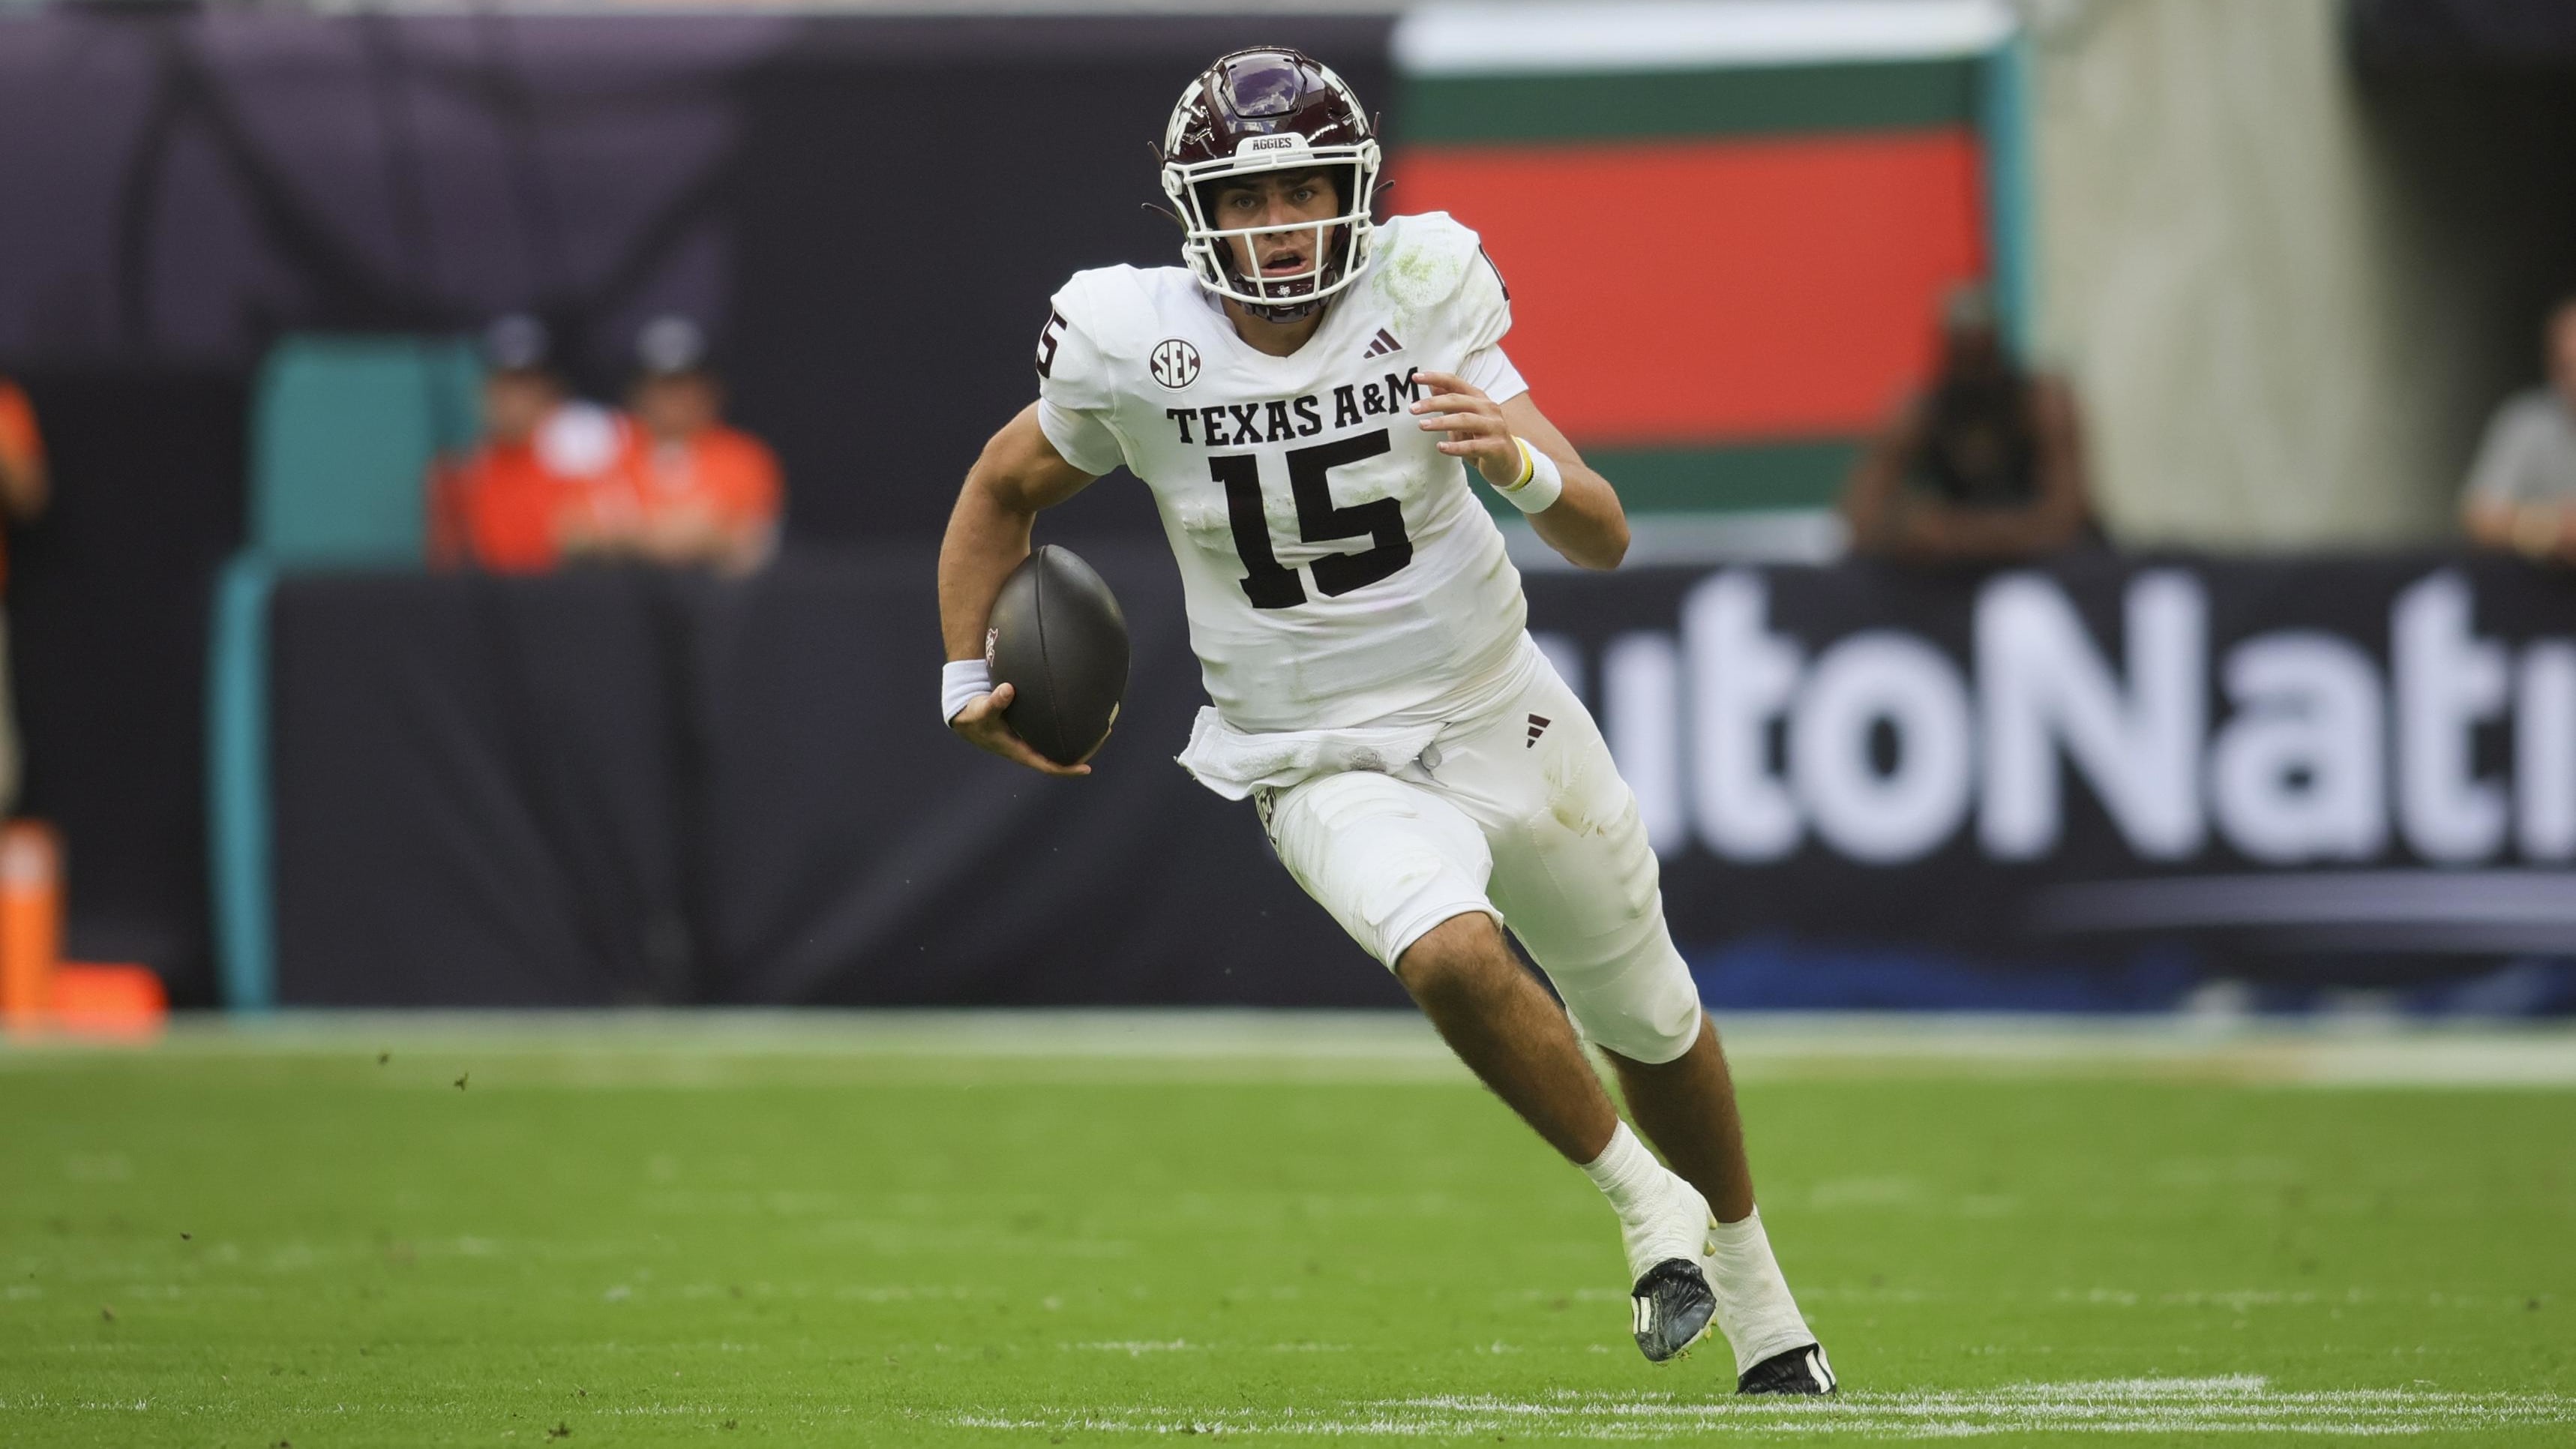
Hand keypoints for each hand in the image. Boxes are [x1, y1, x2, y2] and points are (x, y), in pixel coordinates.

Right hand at [948, 681, 1091, 777]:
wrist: (965, 716)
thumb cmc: (974, 715)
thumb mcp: (982, 710)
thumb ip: (995, 701)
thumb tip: (1008, 689)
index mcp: (1019, 751)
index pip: (1047, 766)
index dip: (1067, 769)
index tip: (1087, 769)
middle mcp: (1028, 748)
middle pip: (1060, 756)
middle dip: (1083, 750)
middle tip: (1104, 734)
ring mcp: (1030, 740)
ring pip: (1059, 744)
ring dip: (1079, 738)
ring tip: (1101, 722)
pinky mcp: (1030, 729)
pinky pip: (1053, 731)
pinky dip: (1067, 725)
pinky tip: (1081, 710)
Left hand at [1409, 371, 1522, 487]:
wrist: (1508, 462)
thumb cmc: (1483, 438)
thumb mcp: (1465, 418)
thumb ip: (1451, 403)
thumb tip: (1432, 385)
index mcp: (1479, 399)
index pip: (1456, 383)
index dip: (1436, 378)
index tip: (1416, 377)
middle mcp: (1488, 409)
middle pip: (1458, 400)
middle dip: (1433, 403)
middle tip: (1413, 409)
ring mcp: (1494, 427)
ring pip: (1465, 420)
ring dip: (1441, 423)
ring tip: (1422, 425)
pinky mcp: (1495, 447)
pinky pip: (1473, 445)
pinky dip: (1455, 447)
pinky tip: (1441, 447)